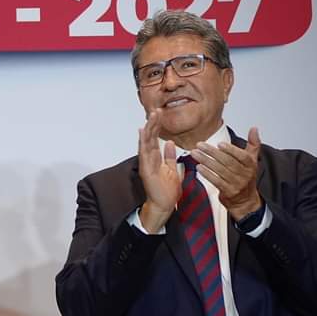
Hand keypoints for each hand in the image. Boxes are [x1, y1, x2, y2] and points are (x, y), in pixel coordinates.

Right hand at [137, 110, 180, 232]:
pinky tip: (143, 132)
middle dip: (153, 124)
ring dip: (149, 129)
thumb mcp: (173, 170)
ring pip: (146, 143)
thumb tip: (170, 143)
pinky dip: (143, 143)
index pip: (156, 139)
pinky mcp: (146, 170)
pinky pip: (144, 154)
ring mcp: (146, 164)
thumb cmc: (167, 191)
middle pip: (150, 138)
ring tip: (151, 116)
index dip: (157, 127)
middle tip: (155, 110)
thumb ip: (170, 156)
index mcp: (156, 159)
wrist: (164, 206)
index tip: (159, 114)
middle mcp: (149, 160)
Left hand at [192, 126, 262, 219]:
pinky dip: (207, 174)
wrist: (245, 201)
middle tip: (200, 145)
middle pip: (228, 162)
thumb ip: (253, 144)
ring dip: (206, 161)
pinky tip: (199, 167)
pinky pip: (216, 181)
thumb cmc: (246, 177)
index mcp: (251, 164)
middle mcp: (245, 174)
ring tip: (195, 154)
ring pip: (220, 170)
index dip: (231, 150)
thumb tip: (254, 129)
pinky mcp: (228, 192)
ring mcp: (237, 184)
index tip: (219, 143)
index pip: (242, 156)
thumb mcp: (252, 160)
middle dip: (212, 152)